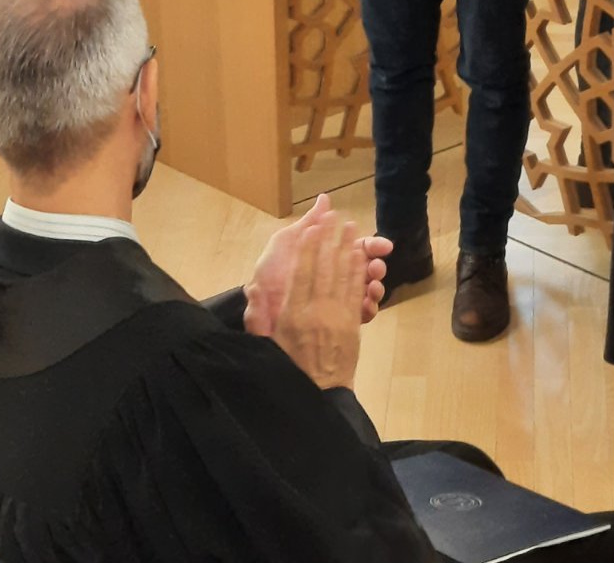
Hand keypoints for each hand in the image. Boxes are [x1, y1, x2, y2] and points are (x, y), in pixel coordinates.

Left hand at [244, 194, 390, 334]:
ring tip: (374, 286)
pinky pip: (359, 317)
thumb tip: (325, 199)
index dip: (373, 246)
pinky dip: (368, 309)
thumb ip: (308, 223)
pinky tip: (368, 305)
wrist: (257, 306)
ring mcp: (337, 300)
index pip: (357, 249)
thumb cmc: (270, 272)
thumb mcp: (286, 243)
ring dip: (375, 287)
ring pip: (366, 292)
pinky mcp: (336, 323)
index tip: (385, 246)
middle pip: (366, 270)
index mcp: (328, 257)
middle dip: (377, 267)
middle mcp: (336, 277)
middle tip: (378, 267)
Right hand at [270, 214, 365, 390]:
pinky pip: (355, 291)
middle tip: (334, 217)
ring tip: (350, 227)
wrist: (319, 395)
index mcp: (293, 314)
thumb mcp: (267, 345)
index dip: (308, 247)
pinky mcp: (352, 323)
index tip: (311, 227)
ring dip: (347, 248)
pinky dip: (358, 271)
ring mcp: (337, 316)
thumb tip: (252, 289)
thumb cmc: (288, 368)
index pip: (301, 272)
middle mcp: (316, 311)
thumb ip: (258, 317)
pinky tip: (361, 255)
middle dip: (330, 239)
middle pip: (325, 267)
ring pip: (343, 275)